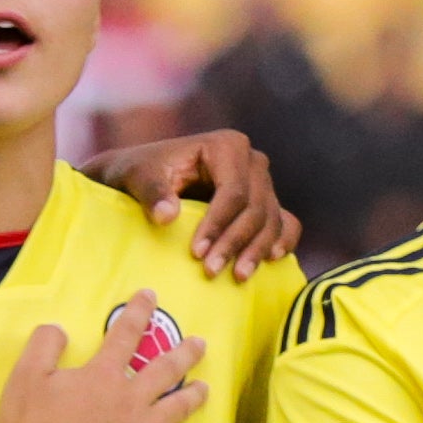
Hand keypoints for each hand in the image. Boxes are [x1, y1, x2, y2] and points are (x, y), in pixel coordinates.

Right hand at [0, 292, 209, 422]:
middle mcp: (130, 399)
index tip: (150, 296)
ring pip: (179, 407)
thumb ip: (44, 345)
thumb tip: (60, 327)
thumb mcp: (25, 375)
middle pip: (166, 370)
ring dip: (195, 395)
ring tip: (206, 387)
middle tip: (200, 343)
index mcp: (102, 375)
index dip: (139, 312)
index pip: (125, 335)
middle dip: (185, 353)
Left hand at [76, 131, 299, 275]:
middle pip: (256, 208)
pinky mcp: (267, 202)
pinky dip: (282, 241)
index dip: (218, 224)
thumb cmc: (138, 172)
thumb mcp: (136, 175)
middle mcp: (253, 161)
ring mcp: (263, 182)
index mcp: (227, 146)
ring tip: (237, 276)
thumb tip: (167, 215)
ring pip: (271, 220)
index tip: (196, 253)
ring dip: (256, 251)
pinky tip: (270, 260)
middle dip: (236, 242)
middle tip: (211, 271)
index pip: (233, 191)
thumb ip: (151, 191)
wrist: (143, 177)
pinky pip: (286, 223)